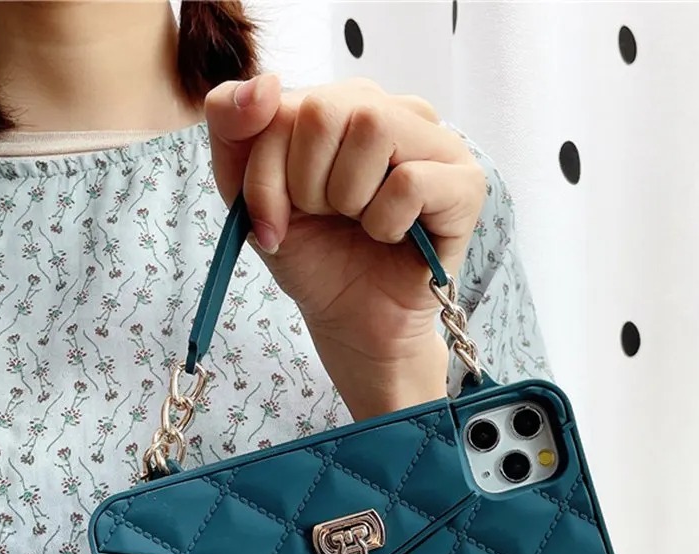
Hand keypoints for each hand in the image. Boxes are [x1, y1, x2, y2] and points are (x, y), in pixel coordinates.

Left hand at [204, 74, 486, 417]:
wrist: (355, 325)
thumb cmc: (315, 257)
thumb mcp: (249, 195)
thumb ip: (232, 128)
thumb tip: (265, 83)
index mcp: (344, 104)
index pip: (282, 104)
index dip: (265, 175)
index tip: (273, 224)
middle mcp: (394, 111)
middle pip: (324, 109)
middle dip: (307, 186)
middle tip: (328, 222)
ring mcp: (437, 143)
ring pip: (372, 127)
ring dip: (350, 199)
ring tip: (362, 226)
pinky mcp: (466, 184)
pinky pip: (410, 181)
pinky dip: (387, 224)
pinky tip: (395, 239)